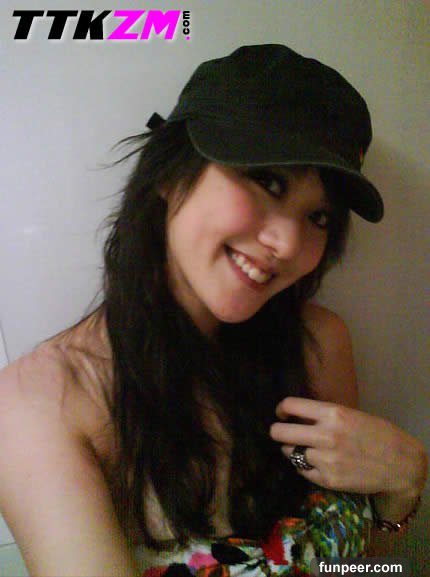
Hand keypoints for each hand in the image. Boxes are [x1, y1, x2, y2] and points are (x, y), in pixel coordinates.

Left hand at [270, 397, 426, 501]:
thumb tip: (295, 416)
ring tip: (305, 449)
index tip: (282, 414)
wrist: (400, 465)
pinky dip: (305, 466)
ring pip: (288, 452)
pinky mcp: (327, 480)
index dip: (281, 409)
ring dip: (293, 450)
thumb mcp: (350, 415)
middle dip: (278, 431)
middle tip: (283, 433)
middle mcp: (325, 435)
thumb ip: (323, 416)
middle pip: (279, 432)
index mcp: (332, 413)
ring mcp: (324, 459)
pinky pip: (301, 470)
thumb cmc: (376, 435)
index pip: (290, 406)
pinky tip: (317, 463)